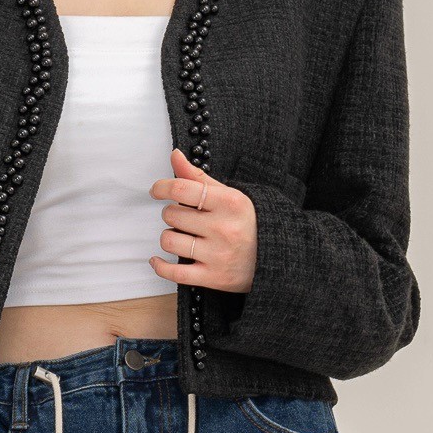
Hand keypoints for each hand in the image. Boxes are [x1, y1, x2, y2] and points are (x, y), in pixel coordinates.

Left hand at [149, 148, 256, 291]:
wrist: (275, 258)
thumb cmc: (248, 224)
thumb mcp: (229, 195)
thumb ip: (198, 177)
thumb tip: (175, 155)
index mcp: (229, 203)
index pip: (182, 189)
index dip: (162, 187)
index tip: (157, 190)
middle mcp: (223, 228)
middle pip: (172, 215)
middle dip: (172, 214)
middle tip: (184, 218)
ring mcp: (218, 254)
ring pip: (169, 241)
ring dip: (169, 238)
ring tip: (182, 237)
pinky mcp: (213, 277)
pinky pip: (174, 273)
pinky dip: (160, 266)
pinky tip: (158, 260)